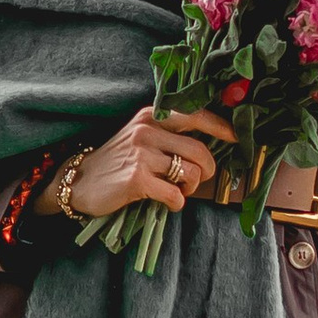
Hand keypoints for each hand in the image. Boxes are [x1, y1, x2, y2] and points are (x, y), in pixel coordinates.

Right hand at [40, 105, 232, 224]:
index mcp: (153, 115)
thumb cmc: (118, 161)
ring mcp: (142, 154)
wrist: (79, 181)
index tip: (237, 138)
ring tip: (176, 190)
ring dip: (190, 188)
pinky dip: (177, 203)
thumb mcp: (141, 135)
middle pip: (200, 151)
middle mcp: (148, 129)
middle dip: (207, 170)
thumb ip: (170, 134)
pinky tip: (166, 201)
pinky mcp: (138, 179)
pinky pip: (176, 195)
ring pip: (190, 173)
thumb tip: (210, 144)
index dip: (222, 128)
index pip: (196, 115)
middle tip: (198, 179)